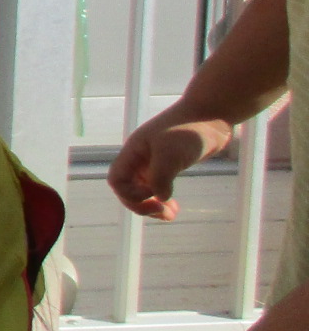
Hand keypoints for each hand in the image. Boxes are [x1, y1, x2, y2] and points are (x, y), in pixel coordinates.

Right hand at [107, 101, 233, 219]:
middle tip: (163, 213)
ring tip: (171, 216)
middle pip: (128, 188)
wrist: (212, 114)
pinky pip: (160, 187)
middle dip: (141, 204)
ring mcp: (155, 162)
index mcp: (134, 152)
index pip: (117, 180)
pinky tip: (175, 208)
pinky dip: (165, 200)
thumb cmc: (188, 130)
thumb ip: (160, 178)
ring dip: (153, 205)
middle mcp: (140, 158)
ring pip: (144, 190)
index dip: (129, 194)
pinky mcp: (171, 164)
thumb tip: (160, 198)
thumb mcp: (170, 154)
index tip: (153, 195)